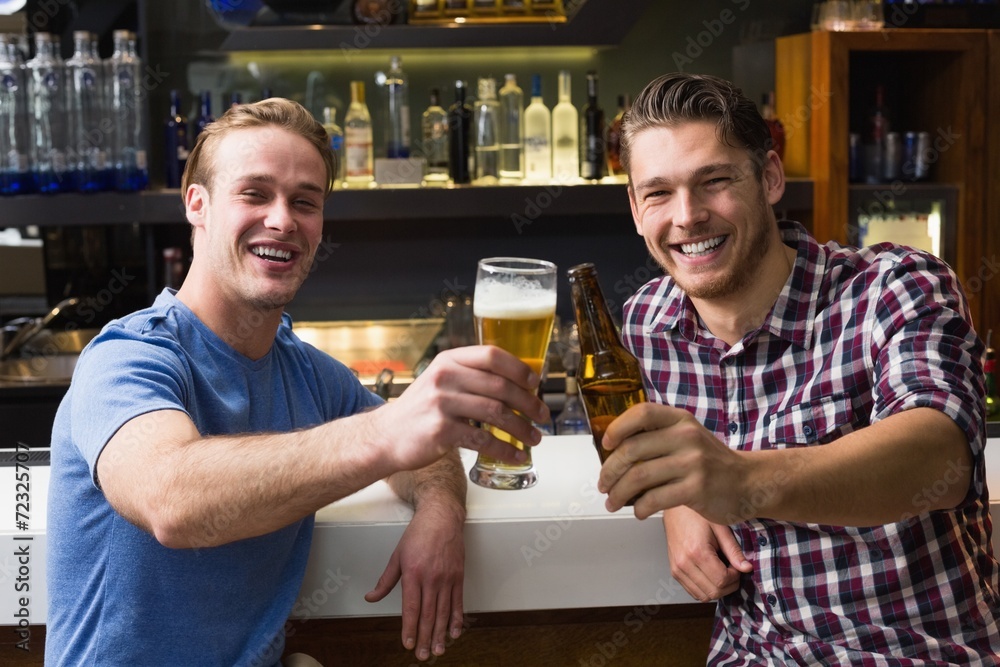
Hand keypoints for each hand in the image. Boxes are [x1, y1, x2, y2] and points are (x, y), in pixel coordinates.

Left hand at [365, 502, 465, 661]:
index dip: (409, 628)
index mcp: (413, 574)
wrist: (442, 517)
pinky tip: (454, 632)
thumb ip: (385, 581)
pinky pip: (458, 602)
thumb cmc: (418, 534)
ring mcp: (447, 578)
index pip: (411, 608)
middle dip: (424, 637)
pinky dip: (457, 619)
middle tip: (422, 655)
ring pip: (444, 612)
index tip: (407, 644)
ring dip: (440, 634)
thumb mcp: (397, 556)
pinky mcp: (459, 576)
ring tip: (437, 650)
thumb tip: (371, 597)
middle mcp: (431, 578)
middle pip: (428, 614)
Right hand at [373, 346, 549, 471]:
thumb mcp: (441, 382)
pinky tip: (515, 455)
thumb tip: (517, 384)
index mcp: (449, 360)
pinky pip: (483, 440)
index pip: (492, 356)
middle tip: (542, 415)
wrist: (386, 436)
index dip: (519, 369)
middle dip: (529, 403)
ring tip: (534, 437)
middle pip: (500, 386)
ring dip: (522, 428)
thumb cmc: (420, 410)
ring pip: (496, 413)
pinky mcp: (441, 431)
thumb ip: (471, 377)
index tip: (535, 383)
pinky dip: (505, 449)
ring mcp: (441, 404)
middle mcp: (445, 378)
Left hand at [596, 402, 747, 521]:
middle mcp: (686, 437)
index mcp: (681, 420)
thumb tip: (614, 453)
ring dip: (619, 493)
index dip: (618, 428)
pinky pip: (655, 499)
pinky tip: (638, 512)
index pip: (642, 413)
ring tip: (612, 502)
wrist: (749, 482)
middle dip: (610, 471)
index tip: (606, 444)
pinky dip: (640, 508)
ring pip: (639, 477)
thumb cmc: (710, 462)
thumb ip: (658, 438)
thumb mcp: (688, 437)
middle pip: (632, 450)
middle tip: (603, 485)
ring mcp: (692, 463)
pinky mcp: (696, 489)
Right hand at [663, 506, 751, 601]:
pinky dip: (706, 589)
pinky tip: (711, 575)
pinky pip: (693, 592)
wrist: (675, 508)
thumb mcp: (720, 527)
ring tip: (721, 571)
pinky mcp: (674, 571)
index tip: (738, 567)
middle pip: (713, 592)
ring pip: (703, 596)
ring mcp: (677, 569)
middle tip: (733, 570)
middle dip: (729, 585)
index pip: (721, 580)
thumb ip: (734, 550)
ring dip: (717, 589)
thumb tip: (746, 568)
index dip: (735, 577)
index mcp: (696, 552)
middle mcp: (684, 564)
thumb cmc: (696, 514)